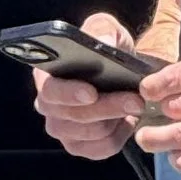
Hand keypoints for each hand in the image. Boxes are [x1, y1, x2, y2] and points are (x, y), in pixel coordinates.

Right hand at [32, 12, 144, 162]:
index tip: (92, 92)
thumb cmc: (108, 49)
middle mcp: (47, 105)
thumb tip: (103, 41)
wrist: (121, 73)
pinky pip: (99, 149)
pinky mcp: (79, 146)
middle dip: (106, 108)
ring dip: (115, 120)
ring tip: (134, 106)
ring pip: (88, 134)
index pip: (49, 91)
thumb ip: (104, 30)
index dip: (68, 94)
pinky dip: (118, 137)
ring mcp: (61, 129)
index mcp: (46, 76)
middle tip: (135, 99)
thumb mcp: (107, 31)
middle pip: (70, 117)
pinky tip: (127, 121)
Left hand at [136, 46, 180, 176]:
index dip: (153, 89)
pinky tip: (178, 160)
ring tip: (149, 141)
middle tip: (148, 120)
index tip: (148, 94)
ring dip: (158, 140)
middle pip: (173, 109)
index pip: (173, 79)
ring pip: (180, 137)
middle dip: (155, 115)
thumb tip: (180, 73)